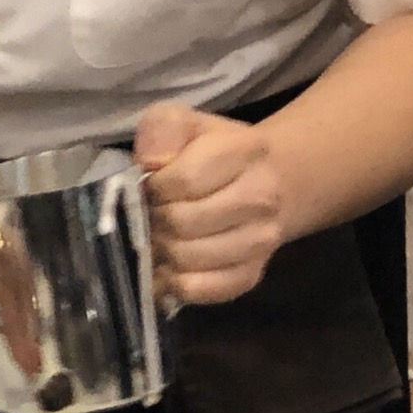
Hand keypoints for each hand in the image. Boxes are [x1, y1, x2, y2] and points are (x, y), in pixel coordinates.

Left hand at [136, 101, 288, 307]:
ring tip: (158, 236)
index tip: (151, 185)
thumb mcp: (182, 123)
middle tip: (150, 214)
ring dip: (161, 250)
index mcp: (247, 151)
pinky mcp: (250, 275)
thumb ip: (161, 130)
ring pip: (188, 259)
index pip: (184, 181)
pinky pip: (200, 289)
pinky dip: (173, 282)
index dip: (155, 187)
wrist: (263, 181)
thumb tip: (149, 165)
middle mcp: (263, 197)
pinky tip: (167, 265)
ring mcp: (262, 240)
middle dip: (154, 220)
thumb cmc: (210, 151)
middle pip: (184, 223)